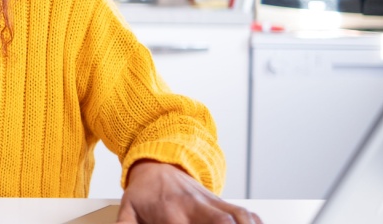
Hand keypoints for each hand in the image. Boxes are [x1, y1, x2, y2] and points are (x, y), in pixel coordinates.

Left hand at [116, 161, 261, 223]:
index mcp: (170, 212)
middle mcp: (194, 206)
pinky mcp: (221, 201)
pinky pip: (244, 211)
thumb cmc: (143, 192)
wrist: (157, 164)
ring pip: (236, 216)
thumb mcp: (127, 208)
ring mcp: (210, 202)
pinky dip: (254, 220)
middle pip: (219, 222)